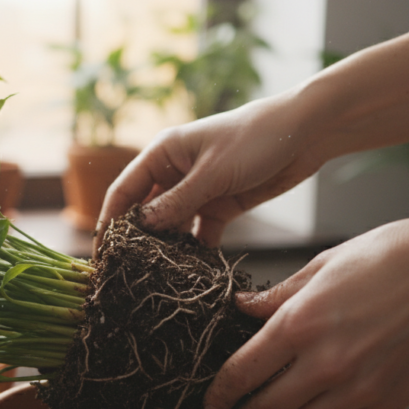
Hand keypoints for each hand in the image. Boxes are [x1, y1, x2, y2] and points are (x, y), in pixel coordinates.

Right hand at [93, 93, 323, 253]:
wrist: (306, 132)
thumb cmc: (255, 138)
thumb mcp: (213, 173)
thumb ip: (177, 202)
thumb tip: (141, 228)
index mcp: (162, 154)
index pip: (124, 190)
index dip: (110, 221)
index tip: (102, 252)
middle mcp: (175, 172)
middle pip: (146, 211)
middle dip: (138, 240)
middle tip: (129, 272)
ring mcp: (197, 190)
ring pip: (172, 225)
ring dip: (168, 247)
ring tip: (160, 276)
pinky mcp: (221, 205)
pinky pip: (200, 233)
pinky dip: (197, 250)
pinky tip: (195, 270)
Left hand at [202, 211, 408, 408]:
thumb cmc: (393, 257)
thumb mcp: (322, 265)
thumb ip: (277, 296)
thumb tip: (241, 308)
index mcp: (300, 324)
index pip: (242, 373)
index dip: (219, 393)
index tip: (209, 402)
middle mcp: (326, 363)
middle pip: (266, 407)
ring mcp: (360, 387)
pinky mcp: (389, 400)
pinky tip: (317, 402)